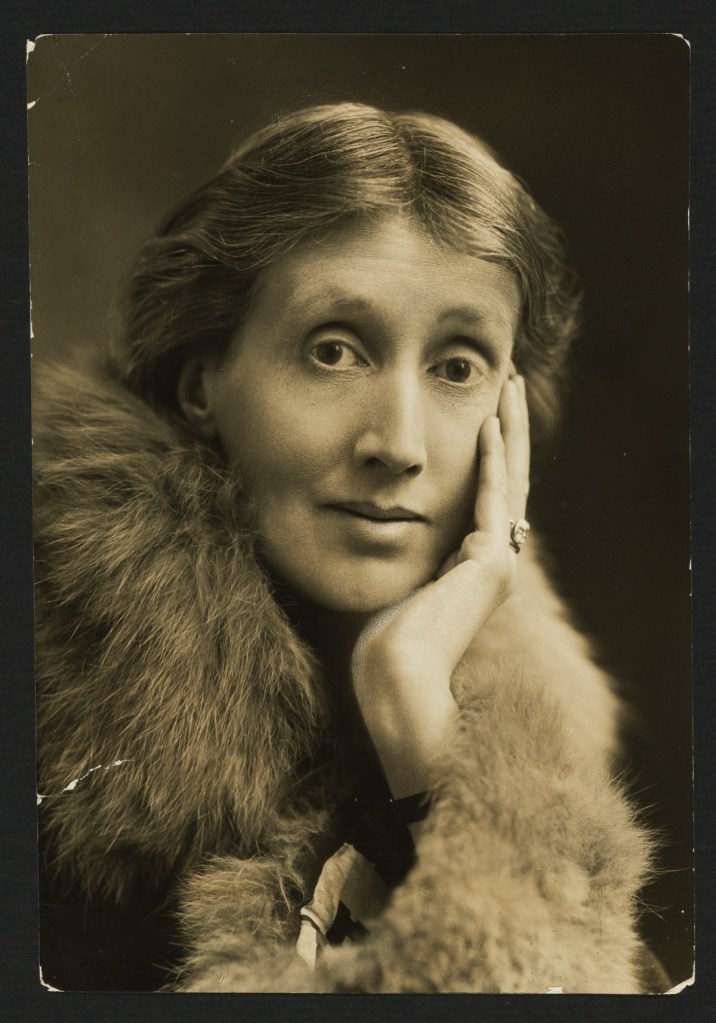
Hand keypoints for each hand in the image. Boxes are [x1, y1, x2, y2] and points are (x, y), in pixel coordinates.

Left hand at [351, 375, 529, 796]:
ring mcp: (499, 562)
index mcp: (474, 565)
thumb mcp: (394, 584)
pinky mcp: (492, 563)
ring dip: (512, 429)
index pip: (491, 494)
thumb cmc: (383, 643)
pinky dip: (494, 458)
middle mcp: (495, 559)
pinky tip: (490, 422)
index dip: (491, 452)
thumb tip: (370, 526)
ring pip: (514, 479)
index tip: (486, 413)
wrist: (396, 678)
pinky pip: (495, 496)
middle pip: (512, 478)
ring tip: (512, 386)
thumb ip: (399, 555)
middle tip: (513, 384)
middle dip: (511, 429)